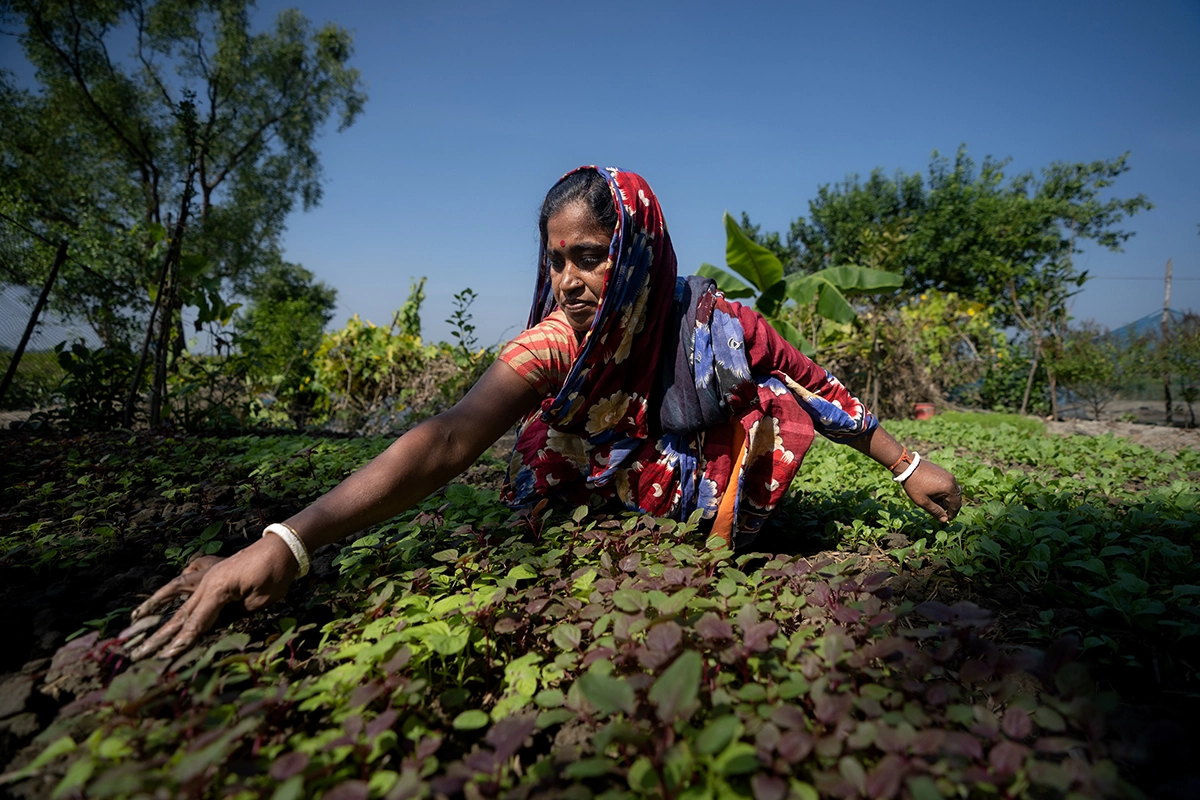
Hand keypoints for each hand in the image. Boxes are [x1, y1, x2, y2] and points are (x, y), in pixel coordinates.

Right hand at [129, 534, 298, 659]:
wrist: (283, 546)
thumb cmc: (275, 574)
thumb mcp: (259, 602)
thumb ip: (234, 615)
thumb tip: (217, 624)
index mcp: (217, 591)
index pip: (195, 624)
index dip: (181, 643)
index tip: (163, 658)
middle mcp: (206, 581)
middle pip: (180, 613)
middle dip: (160, 635)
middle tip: (139, 653)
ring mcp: (208, 573)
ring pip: (176, 591)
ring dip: (156, 604)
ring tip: (136, 616)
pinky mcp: (215, 568)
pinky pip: (189, 575)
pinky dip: (176, 584)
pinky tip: (168, 591)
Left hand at [902, 459, 961, 522]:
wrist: (907, 466)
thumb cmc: (914, 484)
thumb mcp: (923, 501)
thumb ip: (935, 511)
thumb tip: (945, 519)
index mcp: (949, 488)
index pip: (956, 505)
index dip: (952, 514)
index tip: (946, 519)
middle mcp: (951, 480)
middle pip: (956, 498)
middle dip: (949, 507)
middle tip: (941, 513)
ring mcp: (947, 474)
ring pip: (952, 491)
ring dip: (946, 499)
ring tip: (934, 503)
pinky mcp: (942, 471)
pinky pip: (947, 484)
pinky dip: (944, 491)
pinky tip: (933, 495)